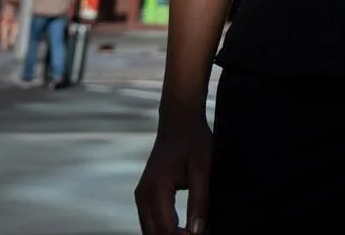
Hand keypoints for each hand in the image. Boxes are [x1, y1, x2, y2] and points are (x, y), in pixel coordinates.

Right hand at [135, 106, 211, 234]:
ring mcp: (141, 196)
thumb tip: (198, 232)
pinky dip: (164, 230)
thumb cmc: (193, 140)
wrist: (179, 120)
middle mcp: (143, 195)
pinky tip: (182, 230)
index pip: (166, 230)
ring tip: (192, 233)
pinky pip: (150, 222)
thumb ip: (200, 202)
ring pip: (150, 231)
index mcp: (156, 189)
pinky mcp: (144, 195)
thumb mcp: (203, 169)